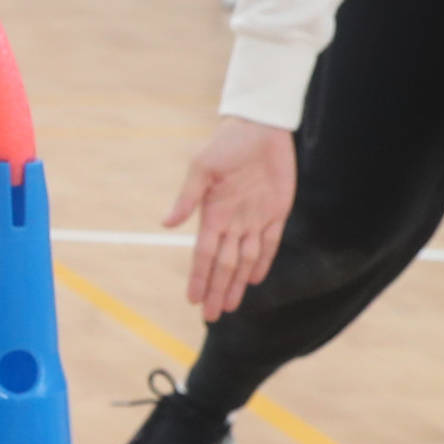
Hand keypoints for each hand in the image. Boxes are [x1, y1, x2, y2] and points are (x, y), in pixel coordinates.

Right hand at [166, 116, 296, 317]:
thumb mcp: (202, 167)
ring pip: (245, 261)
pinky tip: (253, 281)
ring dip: (236, 284)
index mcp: (213, 214)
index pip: (204, 255)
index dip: (199, 278)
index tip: (193, 300)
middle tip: (211, 317)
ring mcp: (254, 219)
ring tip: (228, 307)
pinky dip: (261, 264)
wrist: (260, 126)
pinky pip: (269, 244)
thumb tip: (166, 224)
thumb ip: (187, 197)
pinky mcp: (276, 212)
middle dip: (216, 290)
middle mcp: (232, 221)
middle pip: (223, 265)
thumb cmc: (226, 143)